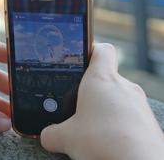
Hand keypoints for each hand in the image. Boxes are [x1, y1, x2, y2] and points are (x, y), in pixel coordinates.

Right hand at [41, 43, 163, 159]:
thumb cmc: (105, 143)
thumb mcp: (66, 138)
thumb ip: (51, 133)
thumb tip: (46, 135)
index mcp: (100, 80)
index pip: (101, 50)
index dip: (90, 52)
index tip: (79, 61)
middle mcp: (122, 86)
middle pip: (106, 78)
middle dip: (90, 91)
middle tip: (77, 107)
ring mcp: (138, 103)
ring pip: (117, 97)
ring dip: (104, 108)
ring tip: (92, 128)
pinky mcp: (147, 121)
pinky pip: (128, 114)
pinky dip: (117, 122)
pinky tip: (107, 139)